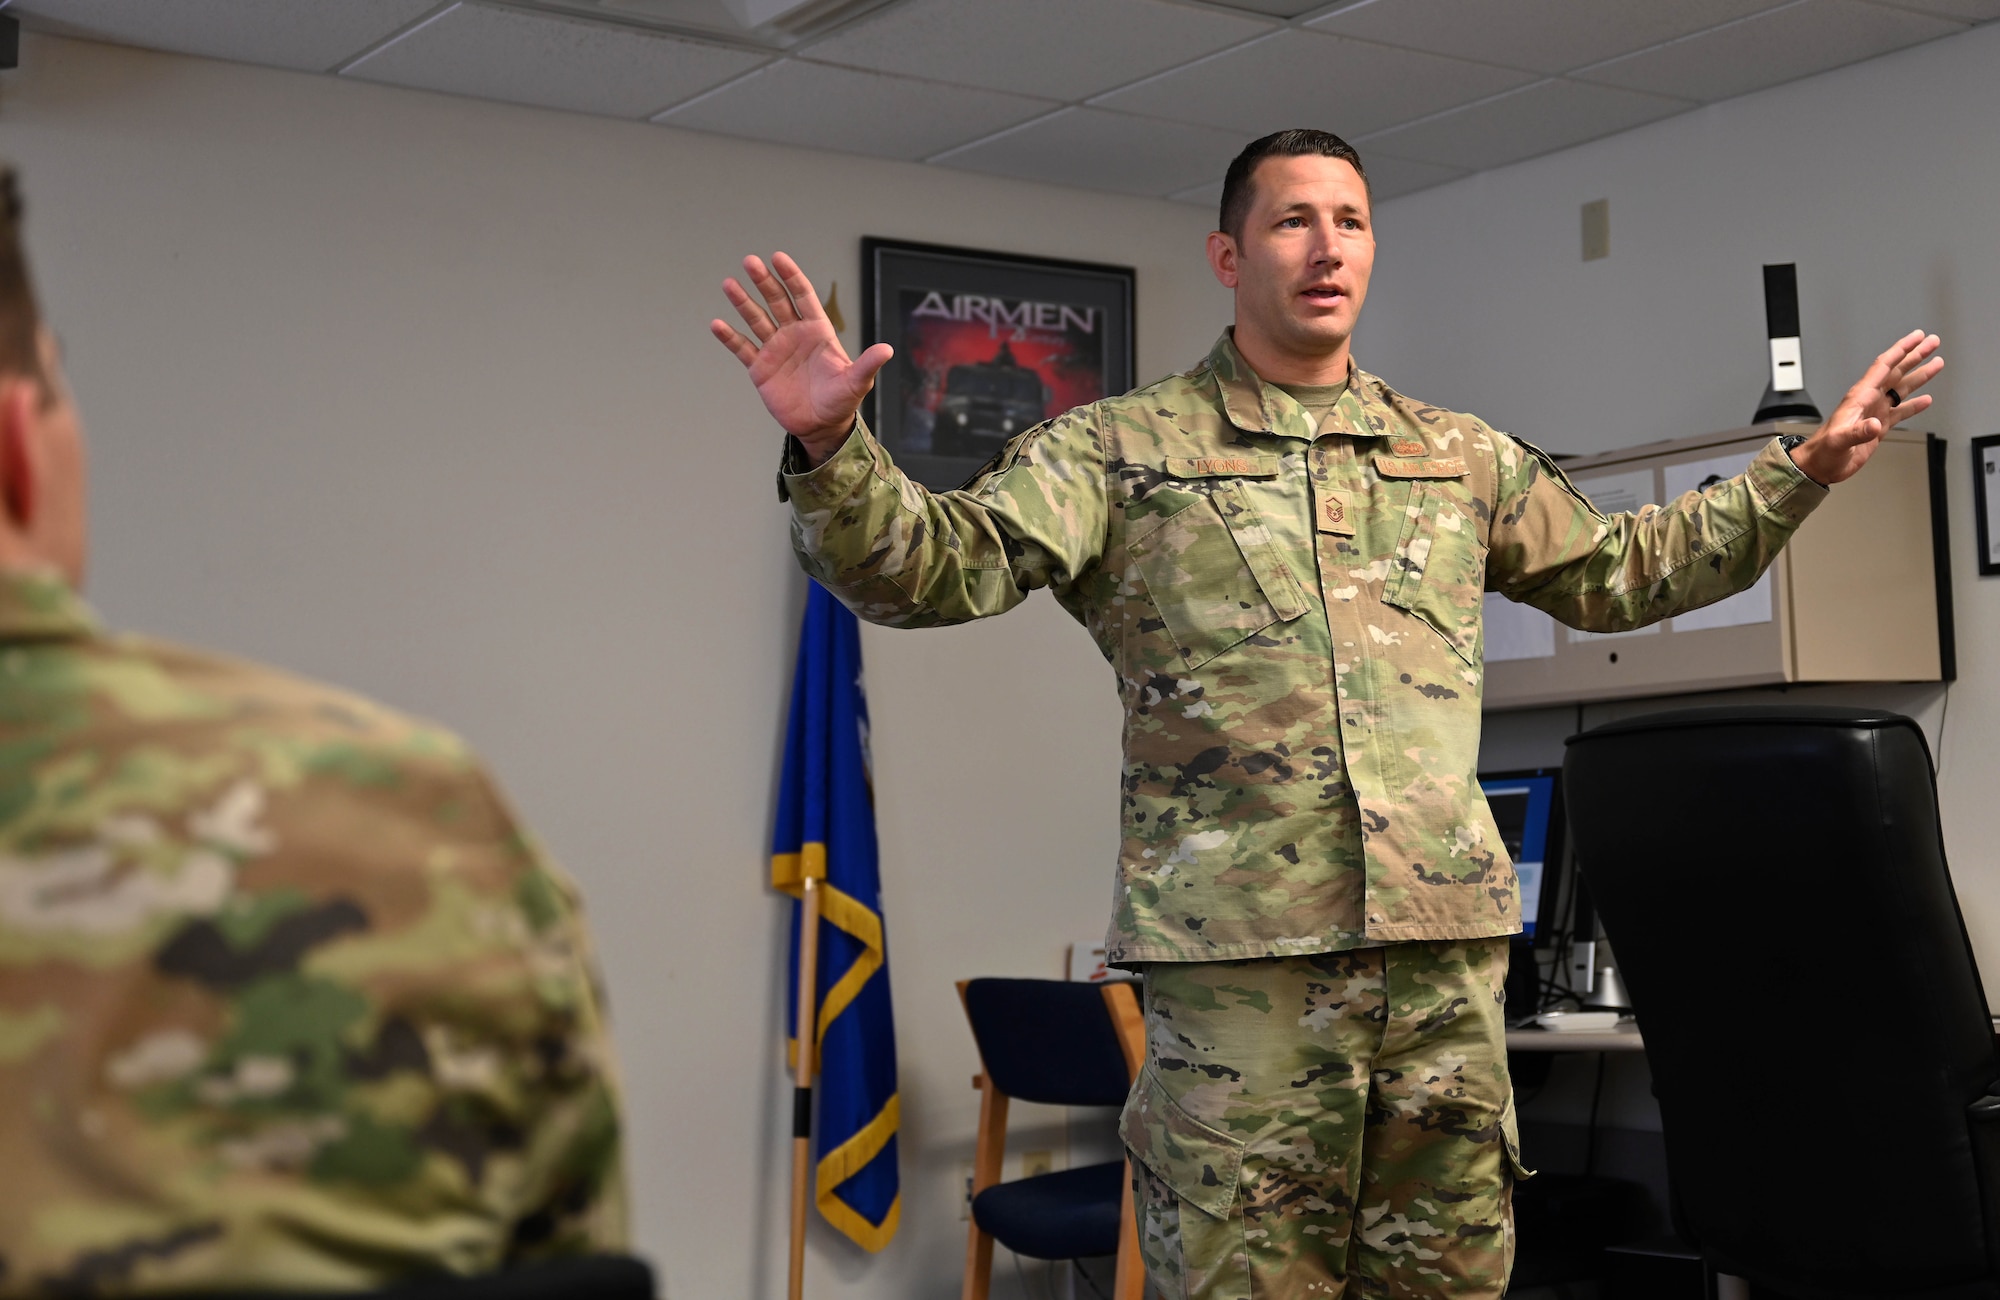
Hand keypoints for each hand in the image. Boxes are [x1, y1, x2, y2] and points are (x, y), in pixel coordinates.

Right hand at [710, 252, 892, 466]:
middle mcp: (794, 334)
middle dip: (764, 281)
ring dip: (743, 302)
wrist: (821, 426)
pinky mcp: (760, 367)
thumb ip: (867, 364)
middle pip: (777, 301)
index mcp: (817, 331)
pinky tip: (717, 324)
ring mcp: (775, 349)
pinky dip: (729, 337)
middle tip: (750, 262)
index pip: (803, 296)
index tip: (778, 258)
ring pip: (757, 319)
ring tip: (729, 284)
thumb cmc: (841, 401)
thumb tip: (887, 350)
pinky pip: (742, 348)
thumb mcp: (856, 382)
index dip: (791, 277)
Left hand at [1790, 330, 1941, 485]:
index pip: (1884, 366)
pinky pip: (1900, 411)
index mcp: (1859, 397)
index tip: (1917, 337)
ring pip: (1901, 389)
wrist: (1819, 466)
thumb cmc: (1823, 451)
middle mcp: (1868, 401)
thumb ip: (1858, 432)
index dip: (1901, 350)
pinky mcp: (1877, 427)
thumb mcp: (1839, 439)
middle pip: (1896, 372)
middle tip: (1933, 342)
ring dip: (1919, 377)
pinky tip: (1926, 400)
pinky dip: (1914, 405)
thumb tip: (1875, 425)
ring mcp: (1874, 413)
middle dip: (1915, 356)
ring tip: (1937, 364)